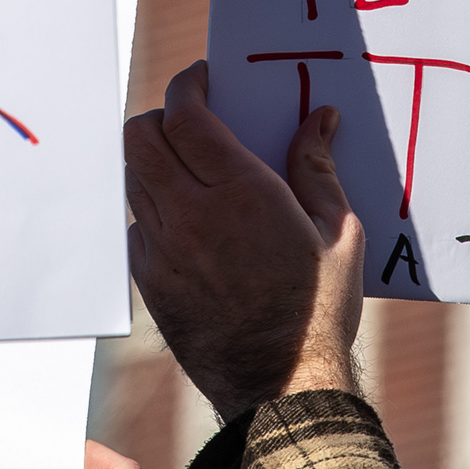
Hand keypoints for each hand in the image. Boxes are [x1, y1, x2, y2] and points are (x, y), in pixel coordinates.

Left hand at [121, 62, 361, 424]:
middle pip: (141, 137)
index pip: (187, 115)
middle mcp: (191, 216)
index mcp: (240, 193)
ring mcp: (163, 251)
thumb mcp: (337, 233)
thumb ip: (318, 168)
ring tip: (187, 167)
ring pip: (132, 179)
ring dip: (154, 161)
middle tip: (191, 120)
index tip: (203, 80)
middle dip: (162, 116)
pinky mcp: (150, 283)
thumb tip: (319, 119)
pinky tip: (184, 220)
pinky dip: (151, 210)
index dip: (188, 86)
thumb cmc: (319, 311)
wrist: (282, 388)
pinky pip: (134, 226)